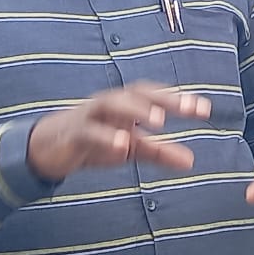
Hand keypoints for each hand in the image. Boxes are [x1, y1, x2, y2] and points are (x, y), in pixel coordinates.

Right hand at [27, 82, 211, 180]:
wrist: (49, 147)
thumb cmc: (96, 141)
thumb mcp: (131, 147)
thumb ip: (160, 151)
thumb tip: (191, 161)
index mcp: (127, 105)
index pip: (156, 96)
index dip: (179, 100)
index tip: (204, 108)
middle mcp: (111, 104)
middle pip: (138, 94)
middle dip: (164, 100)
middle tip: (188, 108)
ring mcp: (91, 115)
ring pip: (112, 104)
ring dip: (136, 110)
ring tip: (158, 122)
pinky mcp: (73, 132)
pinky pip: (90, 131)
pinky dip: (106, 137)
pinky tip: (122, 146)